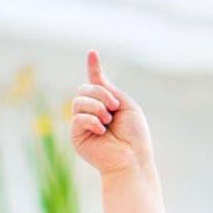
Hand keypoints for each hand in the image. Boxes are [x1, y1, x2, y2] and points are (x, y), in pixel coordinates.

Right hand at [70, 49, 153, 174]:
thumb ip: (109, 90)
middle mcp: (93, 113)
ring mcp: (83, 124)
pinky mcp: (77, 136)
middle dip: (100, 93)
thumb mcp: (126, 106)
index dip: (94, 68)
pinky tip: (102, 130)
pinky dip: (91, 120)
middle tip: (114, 108)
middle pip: (85, 89)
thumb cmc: (134, 136)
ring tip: (108, 120)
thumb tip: (96, 76)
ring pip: (78, 100)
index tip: (93, 53)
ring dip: (97, 107)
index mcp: (107, 105)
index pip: (97, 83)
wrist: (133, 159)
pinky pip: (77, 117)